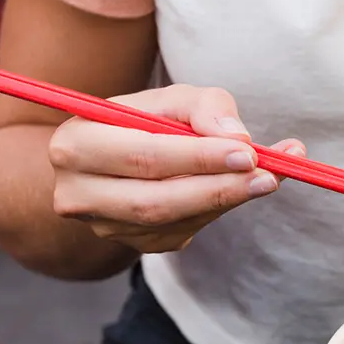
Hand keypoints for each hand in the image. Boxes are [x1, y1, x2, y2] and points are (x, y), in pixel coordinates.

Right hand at [48, 84, 303, 252]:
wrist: (108, 161)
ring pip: (170, 222)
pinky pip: (182, 231)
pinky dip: (216, 210)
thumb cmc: (141, 122)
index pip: (142, 156)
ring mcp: (105, 226)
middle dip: (217, 188)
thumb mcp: (168, 100)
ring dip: (224, 201)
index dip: (197, 157)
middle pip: (155, 200)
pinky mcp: (134, 243)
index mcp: (76, 144)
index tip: (248, 152)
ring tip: (267, 180)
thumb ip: (202, 107)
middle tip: (267, 175)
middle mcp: (79, 193)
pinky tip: (240, 190)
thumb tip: (237, 136)